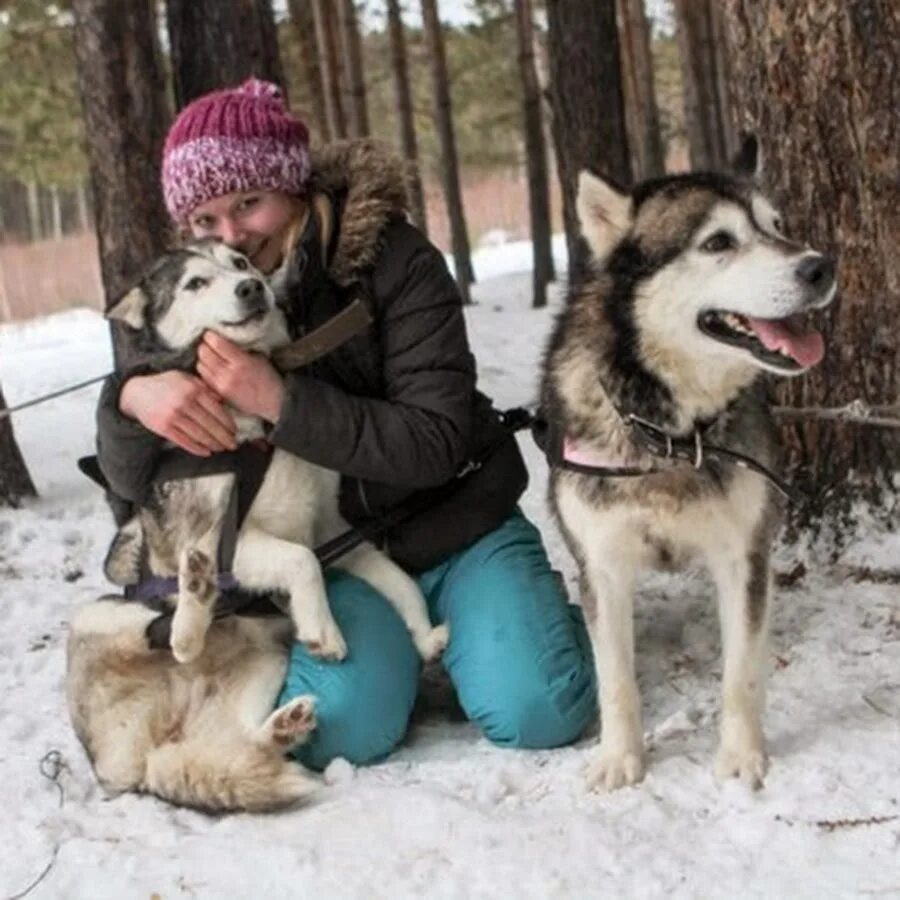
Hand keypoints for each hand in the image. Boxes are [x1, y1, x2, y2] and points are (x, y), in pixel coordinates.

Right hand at [119, 370, 236, 455]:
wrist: (137, 392)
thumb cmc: (166, 384)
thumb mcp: (187, 379)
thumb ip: (205, 388)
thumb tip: (223, 400)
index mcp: (193, 389)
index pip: (217, 410)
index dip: (228, 423)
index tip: (235, 431)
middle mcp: (184, 403)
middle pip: (210, 425)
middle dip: (224, 437)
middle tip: (233, 444)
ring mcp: (173, 416)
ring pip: (199, 435)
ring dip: (214, 444)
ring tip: (222, 448)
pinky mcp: (164, 428)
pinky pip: (185, 441)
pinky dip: (198, 448)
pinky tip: (207, 452)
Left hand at [197, 331, 284, 423]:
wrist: (273, 404)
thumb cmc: (269, 379)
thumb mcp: (259, 358)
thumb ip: (240, 349)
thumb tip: (222, 339)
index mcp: (241, 361)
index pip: (215, 343)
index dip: (210, 336)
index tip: (212, 335)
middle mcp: (228, 373)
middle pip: (203, 353)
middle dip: (205, 347)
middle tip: (210, 346)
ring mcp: (221, 385)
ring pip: (200, 366)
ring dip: (204, 360)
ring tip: (212, 359)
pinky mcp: (218, 394)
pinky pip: (203, 379)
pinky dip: (205, 373)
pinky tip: (212, 372)